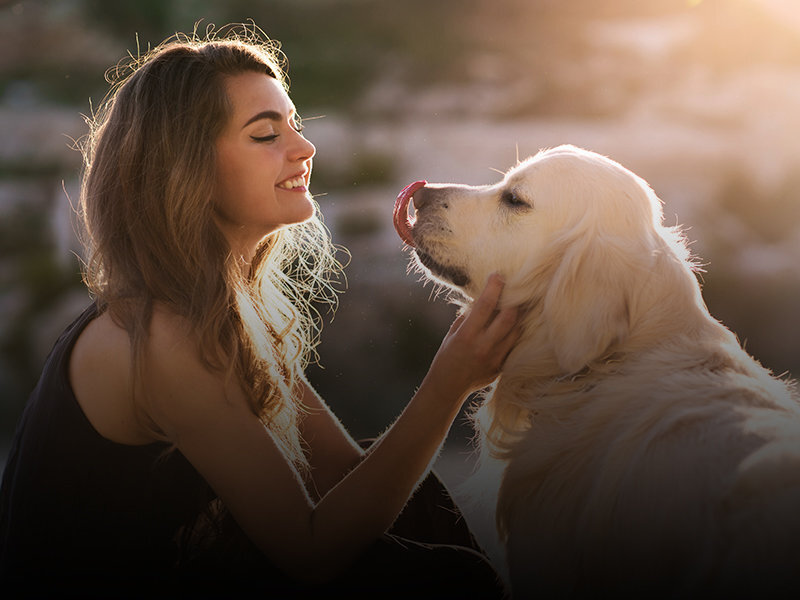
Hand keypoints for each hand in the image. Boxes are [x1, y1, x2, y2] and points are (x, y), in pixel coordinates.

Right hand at [424, 273, 519, 402]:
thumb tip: (483, 300)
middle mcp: (484, 346)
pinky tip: (513, 326)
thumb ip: (468, 318)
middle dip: (513, 301)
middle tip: (512, 290)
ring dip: (517, 317)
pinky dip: (514, 334)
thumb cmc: (446, 357)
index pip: (485, 305)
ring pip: (516, 331)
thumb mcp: (453, 334)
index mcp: (467, 335)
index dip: (494, 287)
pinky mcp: (501, 367)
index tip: (498, 275)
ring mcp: (495, 358)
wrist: (447, 387)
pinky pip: (514, 346)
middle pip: (509, 317)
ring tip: (516, 306)